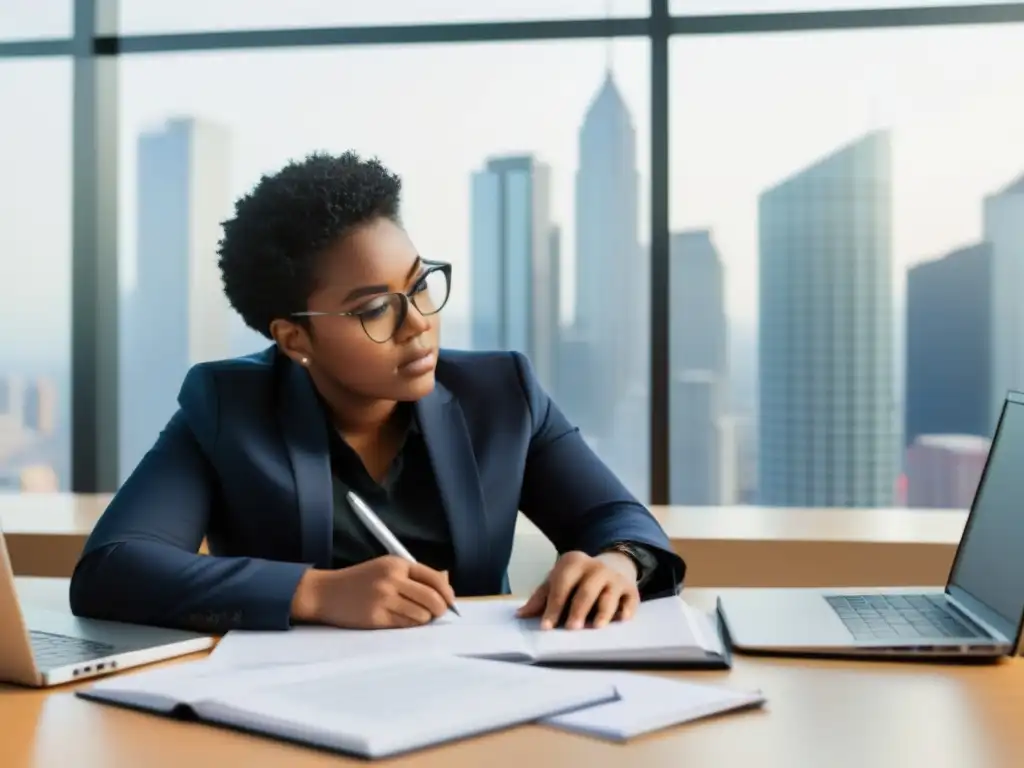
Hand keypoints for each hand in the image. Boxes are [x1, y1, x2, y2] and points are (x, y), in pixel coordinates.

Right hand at [290, 555, 455, 628]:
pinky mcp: (376, 618)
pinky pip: (405, 625)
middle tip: (437, 613)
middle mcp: (392, 579)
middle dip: (440, 609)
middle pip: (432, 598)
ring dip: (424, 619)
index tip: (451, 601)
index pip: (434, 578)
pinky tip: (403, 621)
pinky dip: (410, 625)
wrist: (326, 592)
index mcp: (397, 564)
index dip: (447, 592)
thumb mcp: (387, 568)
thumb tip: (447, 583)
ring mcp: (383, 599)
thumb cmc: (360, 581)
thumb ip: (415, 575)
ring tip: (415, 617)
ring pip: (421, 615)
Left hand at [516, 550, 639, 629]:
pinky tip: (621, 620)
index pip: (562, 585)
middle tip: (571, 628)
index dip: (553, 606)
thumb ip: (541, 598)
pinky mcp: (631, 589)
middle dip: (578, 610)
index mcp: (573, 562)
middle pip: (586, 590)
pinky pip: (630, 601)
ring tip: (595, 627)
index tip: (546, 626)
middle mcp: (595, 567)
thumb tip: (521, 615)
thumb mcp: (558, 581)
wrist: (612, 564)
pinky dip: (626, 610)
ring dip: (602, 612)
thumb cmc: (577, 579)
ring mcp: (614, 578)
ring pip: (609, 595)